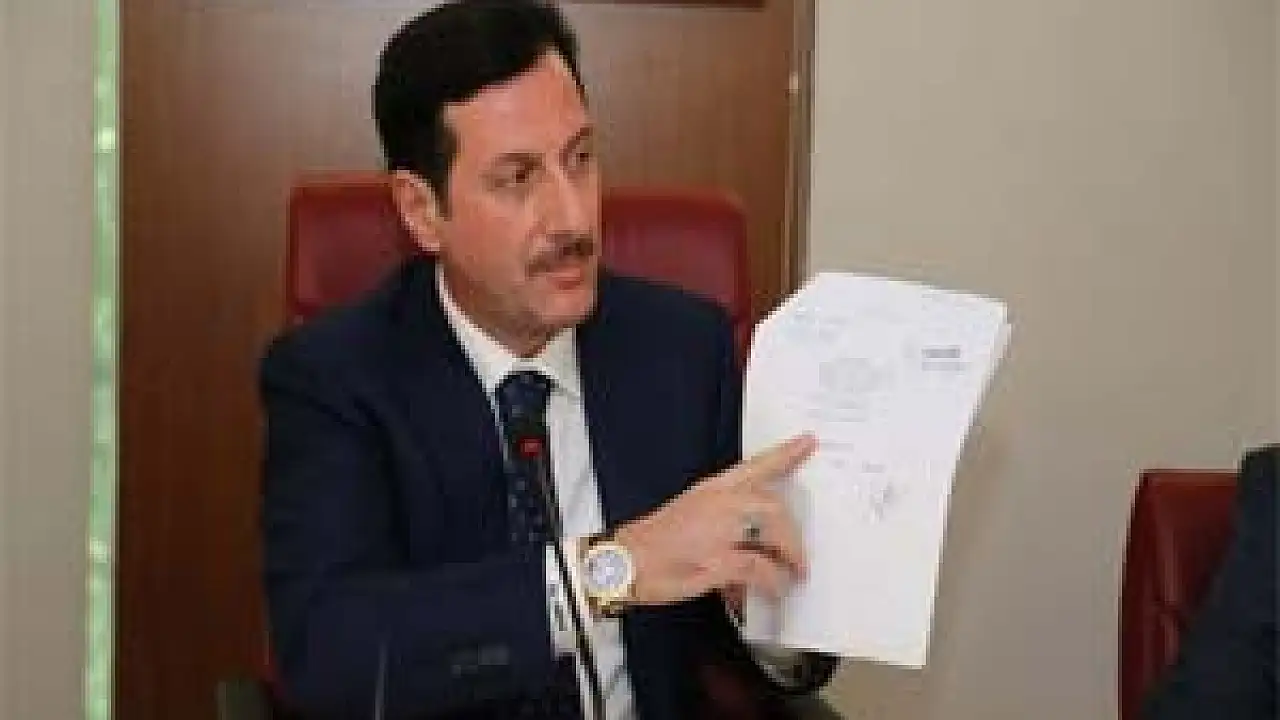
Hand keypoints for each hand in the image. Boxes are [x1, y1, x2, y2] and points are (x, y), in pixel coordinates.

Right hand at [613, 434, 816, 606]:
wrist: (624, 562)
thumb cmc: (654, 544)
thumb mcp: (690, 517)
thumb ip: (725, 524)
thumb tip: (754, 546)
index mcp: (711, 490)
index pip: (755, 466)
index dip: (784, 454)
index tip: (807, 442)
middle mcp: (718, 503)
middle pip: (773, 504)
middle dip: (792, 533)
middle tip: (800, 555)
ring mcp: (718, 530)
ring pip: (772, 531)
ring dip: (789, 555)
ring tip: (794, 573)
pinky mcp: (717, 559)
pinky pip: (760, 568)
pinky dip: (773, 581)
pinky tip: (775, 590)